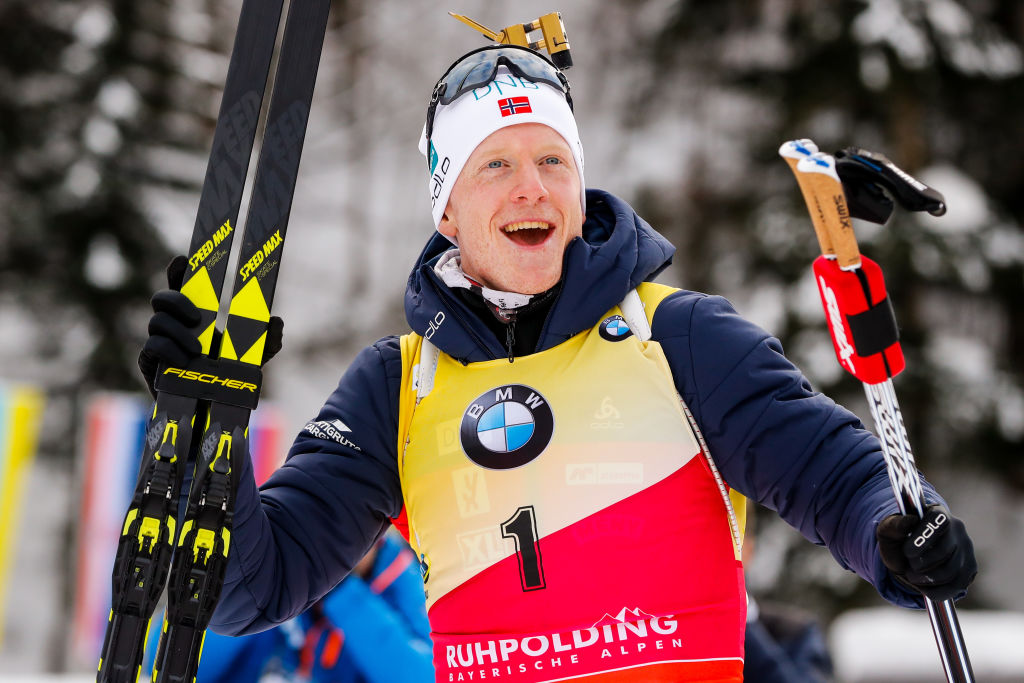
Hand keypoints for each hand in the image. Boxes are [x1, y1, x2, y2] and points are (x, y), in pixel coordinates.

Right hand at [138, 255, 283, 396]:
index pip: (182, 286)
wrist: (209, 410)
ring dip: (178, 333)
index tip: (183, 260)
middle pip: (161, 298)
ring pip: (157, 322)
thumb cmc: (229, 377)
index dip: (178, 270)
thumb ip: (268, 341)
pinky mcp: (150, 361)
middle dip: (176, 301)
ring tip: (198, 351)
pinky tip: (185, 362)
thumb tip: (276, 321)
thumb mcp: (255, 359)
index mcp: (195, 315)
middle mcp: (174, 324)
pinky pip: (152, 347)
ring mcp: (159, 341)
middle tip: (197, 317)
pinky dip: (169, 351)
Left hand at [876, 503, 976, 601]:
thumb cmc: (898, 541)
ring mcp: (966, 549)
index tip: (907, 552)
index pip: (938, 521)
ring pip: (951, 571)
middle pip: (944, 551)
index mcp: (937, 513)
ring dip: (927, 579)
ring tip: (912, 577)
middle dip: (921, 564)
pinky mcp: (970, 569)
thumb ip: (894, 525)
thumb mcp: (888, 531)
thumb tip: (909, 521)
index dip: (923, 538)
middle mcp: (957, 529)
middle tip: (908, 568)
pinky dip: (937, 592)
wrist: (907, 558)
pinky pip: (957, 586)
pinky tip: (923, 588)